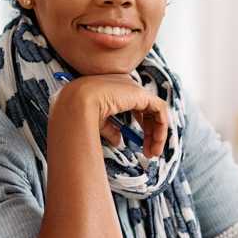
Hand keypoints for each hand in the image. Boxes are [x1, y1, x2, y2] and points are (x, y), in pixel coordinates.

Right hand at [54, 74, 169, 157]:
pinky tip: (157, 141)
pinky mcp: (141, 94)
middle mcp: (125, 85)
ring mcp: (133, 88)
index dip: (141, 125)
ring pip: (155, 110)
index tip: (140, 144)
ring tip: (154, 152)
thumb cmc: (80, 112)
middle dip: (150, 131)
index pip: (134, 106)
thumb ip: (110, 129)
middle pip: (146, 109)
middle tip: (150, 152)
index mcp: (113, 89)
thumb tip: (118, 141)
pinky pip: (160, 109)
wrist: (76, 104)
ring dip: (158, 133)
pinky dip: (161, 126)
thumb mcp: (97, 123)